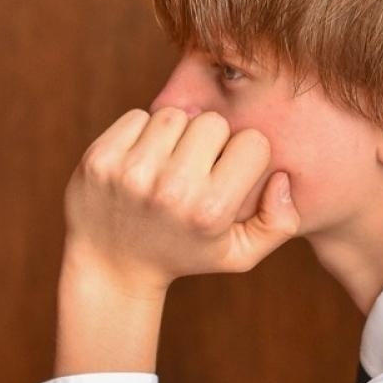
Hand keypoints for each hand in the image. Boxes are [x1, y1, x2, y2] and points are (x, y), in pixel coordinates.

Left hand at [63, 107, 299, 298]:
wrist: (109, 267)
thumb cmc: (182, 254)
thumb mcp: (238, 254)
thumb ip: (279, 223)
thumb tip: (282, 177)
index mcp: (209, 211)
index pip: (253, 143)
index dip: (245, 157)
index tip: (228, 176)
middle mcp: (171, 189)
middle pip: (214, 123)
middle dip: (210, 142)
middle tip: (195, 171)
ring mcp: (132, 172)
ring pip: (176, 115)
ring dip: (176, 135)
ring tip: (167, 166)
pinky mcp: (100, 159)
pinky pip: (138, 116)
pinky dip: (142, 133)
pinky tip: (140, 163)